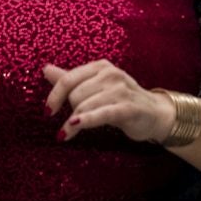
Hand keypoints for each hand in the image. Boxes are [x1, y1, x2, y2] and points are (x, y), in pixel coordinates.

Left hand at [44, 61, 175, 143]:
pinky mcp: (129, 107)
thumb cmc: (121, 100)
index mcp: (100, 67)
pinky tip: (73, 127)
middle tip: (76, 121)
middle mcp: (110, 74)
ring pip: (85, 105)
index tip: (47, 112)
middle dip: (71, 110)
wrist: (154, 113)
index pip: (68, 79)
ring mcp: (121, 90)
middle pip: (75, 94)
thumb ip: (70, 79)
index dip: (54, 96)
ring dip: (73, 122)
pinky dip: (86, 120)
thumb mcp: (95, 87)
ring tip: (66, 134)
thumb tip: (45, 69)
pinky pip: (102, 114)